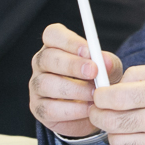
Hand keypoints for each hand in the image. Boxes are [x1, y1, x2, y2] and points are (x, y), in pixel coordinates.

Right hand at [29, 23, 122, 137]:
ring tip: (94, 95)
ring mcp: (36, 85)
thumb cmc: (98, 81)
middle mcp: (41, 62)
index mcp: (55, 45)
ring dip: (74, 89)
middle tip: (93, 71)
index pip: (52, 34)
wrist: (94, 110)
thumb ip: (108, 63)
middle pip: (47, 57)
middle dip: (72, 65)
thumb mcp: (108, 69)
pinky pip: (49, 108)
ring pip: (46, 83)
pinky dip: (72, 110)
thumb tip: (106, 61)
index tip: (89, 50)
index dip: (69, 41)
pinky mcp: (38, 107)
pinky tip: (87, 109)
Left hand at [89, 63, 144, 144]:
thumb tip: (111, 85)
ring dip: (112, 136)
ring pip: (118, 144)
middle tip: (100, 113)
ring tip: (121, 129)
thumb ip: (138, 74)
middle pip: (111, 122)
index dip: (99, 97)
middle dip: (98, 116)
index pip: (114, 98)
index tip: (98, 98)